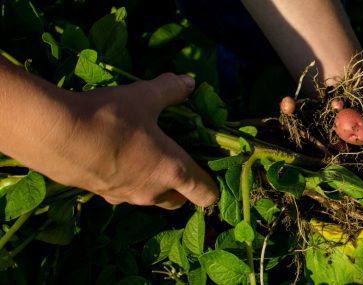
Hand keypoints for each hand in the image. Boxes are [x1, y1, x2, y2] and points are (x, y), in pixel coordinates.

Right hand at [1, 71, 217, 208]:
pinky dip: (127, 181)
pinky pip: (123, 193)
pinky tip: (115, 158)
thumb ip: (170, 90)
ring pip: (150, 199)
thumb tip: (190, 81)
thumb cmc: (109, 117)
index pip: (206, 194)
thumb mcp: (144, 96)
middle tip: (177, 161)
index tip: (209, 171)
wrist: (53, 135)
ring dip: (154, 184)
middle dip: (183, 187)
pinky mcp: (101, 196)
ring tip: (146, 156)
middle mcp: (153, 191)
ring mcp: (125, 197)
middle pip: (179, 201)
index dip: (212, 186)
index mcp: (174, 170)